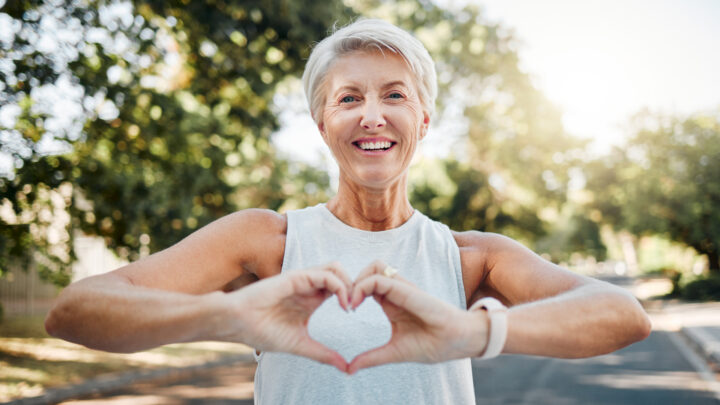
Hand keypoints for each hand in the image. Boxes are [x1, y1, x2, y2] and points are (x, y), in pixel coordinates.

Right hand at [225, 263, 351, 371]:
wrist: (237, 323)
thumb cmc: (262, 332)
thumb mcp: (300, 345)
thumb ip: (323, 354)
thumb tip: (345, 368)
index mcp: (311, 299)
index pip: (340, 288)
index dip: (353, 297)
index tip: (356, 315)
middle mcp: (309, 287)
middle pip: (342, 274)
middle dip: (356, 287)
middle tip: (357, 307)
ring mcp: (303, 280)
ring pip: (336, 268)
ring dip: (349, 284)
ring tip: (350, 305)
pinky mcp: (297, 277)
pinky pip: (325, 274)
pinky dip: (339, 286)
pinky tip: (342, 304)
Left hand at [347, 261, 488, 373]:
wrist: (458, 342)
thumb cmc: (432, 344)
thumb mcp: (394, 352)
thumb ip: (372, 357)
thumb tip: (349, 369)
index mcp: (391, 303)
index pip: (367, 285)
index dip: (352, 293)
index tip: (345, 310)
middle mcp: (396, 292)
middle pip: (368, 271)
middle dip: (351, 282)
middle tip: (344, 304)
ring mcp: (402, 288)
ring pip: (374, 266)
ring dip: (357, 280)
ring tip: (350, 302)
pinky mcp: (407, 290)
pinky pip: (380, 278)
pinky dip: (363, 286)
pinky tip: (356, 303)